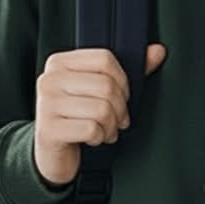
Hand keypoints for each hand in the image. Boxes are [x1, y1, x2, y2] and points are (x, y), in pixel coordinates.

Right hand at [33, 44, 166, 185]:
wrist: (51, 152)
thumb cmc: (76, 117)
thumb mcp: (97, 92)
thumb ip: (126, 72)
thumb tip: (158, 51)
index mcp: (60, 63)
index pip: (104, 59)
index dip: (122, 80)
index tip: (121, 96)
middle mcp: (49, 80)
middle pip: (106, 86)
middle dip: (120, 108)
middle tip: (117, 119)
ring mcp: (47, 105)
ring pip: (102, 109)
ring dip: (111, 126)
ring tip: (106, 130)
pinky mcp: (49, 130)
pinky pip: (91, 129)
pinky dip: (100, 137)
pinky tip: (94, 138)